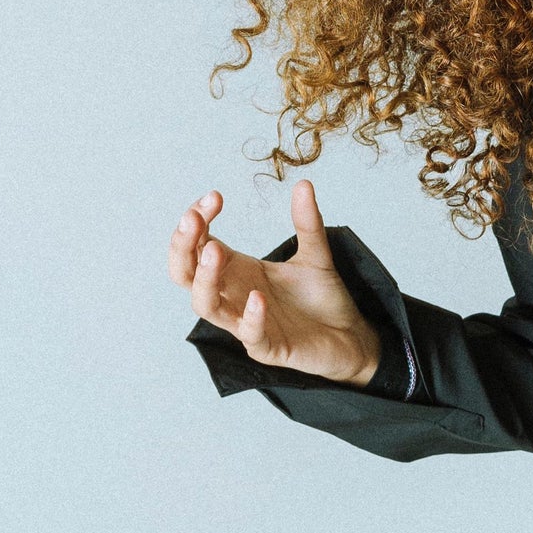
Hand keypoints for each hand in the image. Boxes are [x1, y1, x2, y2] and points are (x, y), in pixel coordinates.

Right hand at [169, 179, 383, 385]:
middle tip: (192, 218)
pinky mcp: (267, 347)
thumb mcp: (316, 254)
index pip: (198, 244)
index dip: (197, 222)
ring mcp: (246, 323)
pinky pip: (249, 335)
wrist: (349, 336)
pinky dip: (250, 317)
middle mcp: (233, 295)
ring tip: (214, 251)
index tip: (214, 197)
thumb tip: (303, 184)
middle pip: (186, 274)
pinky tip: (258, 296)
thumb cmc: (321, 299)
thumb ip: (308, 222)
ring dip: (205, 278)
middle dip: (183, 246)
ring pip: (205, 306)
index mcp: (237, 270)